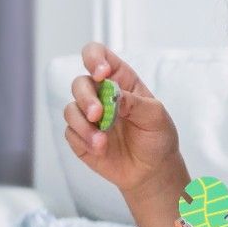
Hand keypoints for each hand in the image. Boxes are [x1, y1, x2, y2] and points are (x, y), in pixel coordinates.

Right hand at [64, 42, 181, 195]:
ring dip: (83, 124)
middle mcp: (101, 95)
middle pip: (80, 83)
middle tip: (97, 114)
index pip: (99, 56)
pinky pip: (70, 132)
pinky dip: (83, 140)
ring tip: (101, 141)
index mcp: (120, 80)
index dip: (94, 58)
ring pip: (71, 109)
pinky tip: (100, 149)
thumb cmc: (157, 137)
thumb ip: (135, 103)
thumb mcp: (156, 116)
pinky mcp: (80, 137)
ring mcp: (89, 116)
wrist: (152, 170)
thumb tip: (114, 94)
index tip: (101, 73)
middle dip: (86, 98)